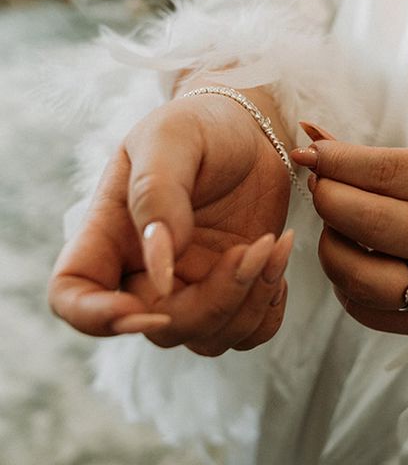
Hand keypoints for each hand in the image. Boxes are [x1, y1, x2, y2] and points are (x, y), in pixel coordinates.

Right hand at [49, 93, 292, 355]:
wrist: (250, 129)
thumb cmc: (199, 127)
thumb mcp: (171, 140)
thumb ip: (156, 195)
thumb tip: (160, 269)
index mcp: (111, 234)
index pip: (72, 295)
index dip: (97, 318)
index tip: (151, 306)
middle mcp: (146, 271)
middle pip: (161, 327)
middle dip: (214, 301)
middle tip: (253, 248)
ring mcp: (193, 284)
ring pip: (209, 337)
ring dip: (250, 302)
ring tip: (274, 243)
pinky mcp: (234, 287)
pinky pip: (249, 332)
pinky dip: (269, 309)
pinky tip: (277, 261)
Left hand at [291, 135, 407, 336]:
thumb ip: (377, 158)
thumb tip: (310, 134)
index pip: (389, 173)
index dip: (338, 161)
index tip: (310, 153)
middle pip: (370, 221)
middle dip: (328, 197)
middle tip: (320, 185)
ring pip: (357, 273)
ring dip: (330, 243)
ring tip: (338, 225)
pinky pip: (361, 307)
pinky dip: (343, 280)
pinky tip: (353, 259)